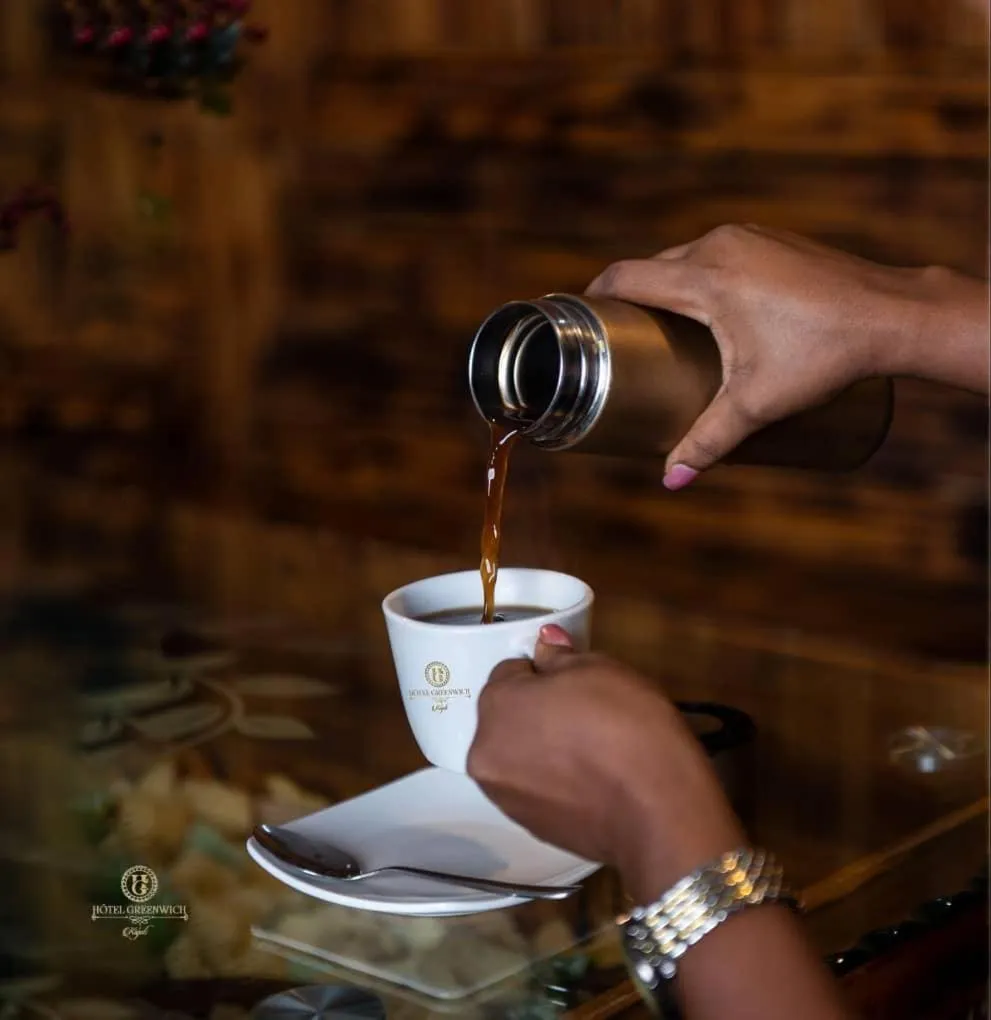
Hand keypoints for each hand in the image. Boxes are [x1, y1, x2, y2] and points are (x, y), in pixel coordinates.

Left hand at [468, 625, 743, 902]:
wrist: (659, 811)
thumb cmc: (625, 725)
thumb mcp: (598, 669)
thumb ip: (560, 655)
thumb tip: (545, 641)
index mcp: (495, 706)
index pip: (509, 671)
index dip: (544, 672)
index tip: (576, 683)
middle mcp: (484, 754)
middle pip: (507, 717)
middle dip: (535, 711)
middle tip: (584, 715)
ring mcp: (505, 797)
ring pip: (519, 754)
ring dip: (541, 747)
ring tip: (590, 751)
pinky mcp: (530, 829)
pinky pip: (536, 789)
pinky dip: (553, 781)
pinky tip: (591, 781)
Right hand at [586, 224, 944, 488]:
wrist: (891, 315)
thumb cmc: (825, 354)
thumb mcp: (757, 403)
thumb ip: (708, 441)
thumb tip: (672, 481)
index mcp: (705, 279)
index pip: (627, 276)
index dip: (595, 295)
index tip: (579, 318)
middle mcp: (721, 246)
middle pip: (652, 267)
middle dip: (629, 298)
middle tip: (618, 337)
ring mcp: (749, 237)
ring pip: (685, 256)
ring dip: (666, 284)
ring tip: (657, 324)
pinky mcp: (771, 240)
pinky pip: (716, 252)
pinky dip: (698, 274)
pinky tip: (704, 303)